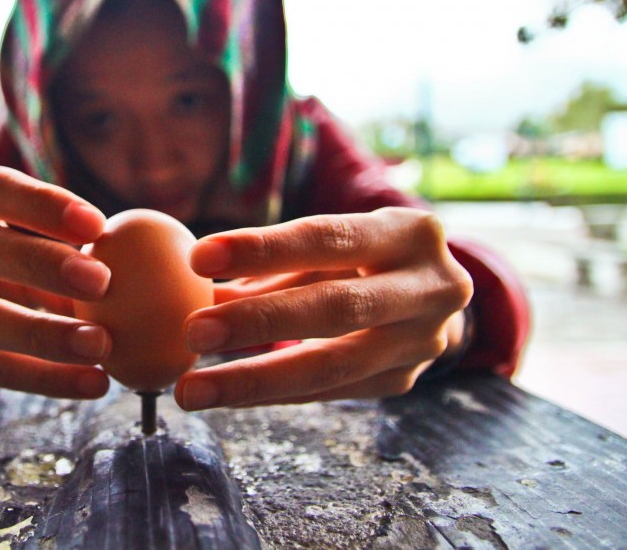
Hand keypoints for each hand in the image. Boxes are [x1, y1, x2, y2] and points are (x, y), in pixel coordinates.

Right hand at [0, 166, 113, 398]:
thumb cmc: (2, 257)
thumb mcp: (18, 234)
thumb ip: (60, 241)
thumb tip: (136, 258)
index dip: (42, 204)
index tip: (98, 224)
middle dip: (39, 263)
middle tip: (102, 281)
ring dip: (43, 333)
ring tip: (102, 345)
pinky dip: (44, 378)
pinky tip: (93, 382)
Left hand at [173, 207, 472, 409]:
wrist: (434, 297)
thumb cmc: (362, 258)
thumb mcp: (330, 245)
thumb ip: (271, 262)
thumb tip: (192, 286)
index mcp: (408, 233)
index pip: (328, 238)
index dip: (263, 249)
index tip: (198, 258)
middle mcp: (430, 288)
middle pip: (336, 307)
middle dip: (259, 322)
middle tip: (192, 333)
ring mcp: (422, 342)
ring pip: (332, 366)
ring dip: (254, 378)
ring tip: (193, 389)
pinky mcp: (402, 382)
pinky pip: (326, 393)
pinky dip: (271, 393)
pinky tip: (225, 394)